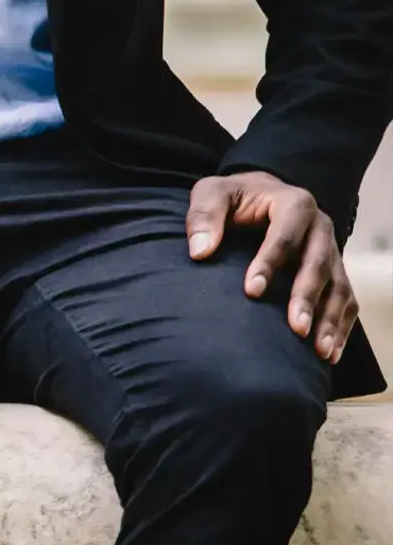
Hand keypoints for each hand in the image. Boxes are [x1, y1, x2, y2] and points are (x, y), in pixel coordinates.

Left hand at [186, 171, 357, 363]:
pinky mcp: (334, 270)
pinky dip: (341, 325)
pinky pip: (346, 299)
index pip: (285, 234)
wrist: (257, 195)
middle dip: (307, 296)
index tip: (251, 291)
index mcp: (293, 203)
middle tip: (295, 328)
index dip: (270, 262)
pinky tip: (329, 352)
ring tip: (320, 351)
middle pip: (319, 262)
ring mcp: (331, 249)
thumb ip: (203, 215)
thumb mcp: (211, 193)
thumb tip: (199, 251)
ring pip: (339, 285)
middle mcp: (319, 226)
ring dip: (331, 318)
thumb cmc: (232, 197)